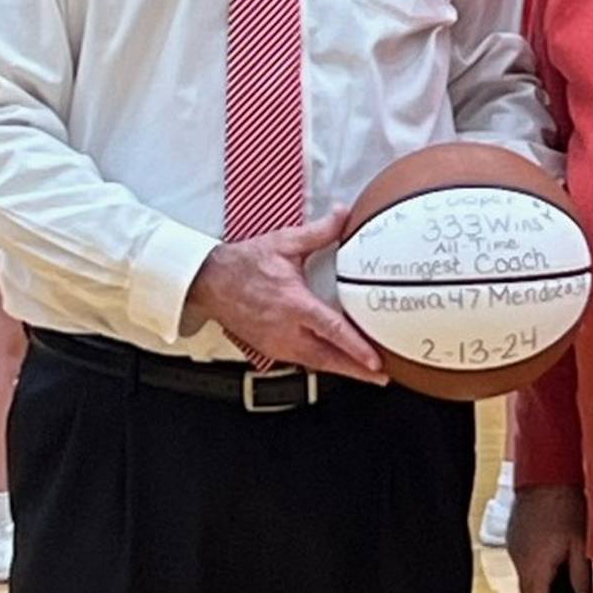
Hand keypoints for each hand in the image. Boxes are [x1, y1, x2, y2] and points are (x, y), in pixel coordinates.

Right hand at [184, 206, 386, 383]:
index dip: (355, 347)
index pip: (331, 330)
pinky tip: (336, 362)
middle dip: (356, 371)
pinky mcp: (270, 350)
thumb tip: (343, 215)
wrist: (210, 282)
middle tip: (382, 378)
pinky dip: (322, 363)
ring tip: (366, 374)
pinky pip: (302, 361)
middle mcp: (286, 330)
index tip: (375, 362)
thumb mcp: (285, 242)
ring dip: (341, 369)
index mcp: (293, 304)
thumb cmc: (245, 264)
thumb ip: (319, 232)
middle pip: (328, 359)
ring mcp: (277, 344)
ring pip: (316, 364)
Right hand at [509, 485, 592, 592]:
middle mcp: (519, 559)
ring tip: (559, 571)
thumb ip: (582, 575)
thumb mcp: (582, 542)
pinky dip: (535, 562)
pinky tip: (551, 551)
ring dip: (540, 579)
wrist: (546, 468)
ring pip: (526, 575)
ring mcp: (514, 545)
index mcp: (534, 567)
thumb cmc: (564, 500)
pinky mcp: (514, 534)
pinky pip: (523, 557)